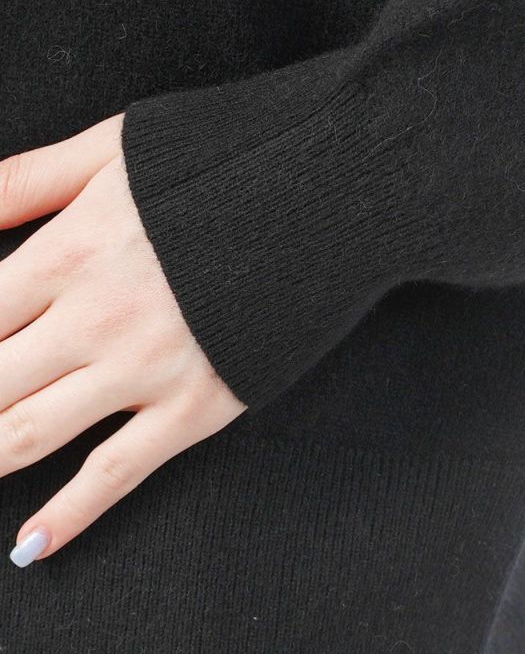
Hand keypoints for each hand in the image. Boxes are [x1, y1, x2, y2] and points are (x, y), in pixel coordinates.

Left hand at [0, 113, 246, 564]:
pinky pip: (114, 476)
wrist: (328, 195)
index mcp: (69, 252)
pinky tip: (32, 543)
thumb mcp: (115, 149)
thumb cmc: (223, 164)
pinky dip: (65, 517)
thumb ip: (25, 180)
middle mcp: (95, 320)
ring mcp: (146, 371)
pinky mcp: (196, 407)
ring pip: (25, 436)